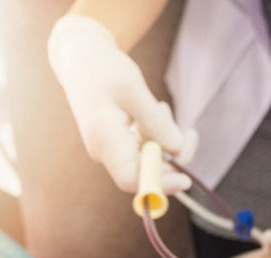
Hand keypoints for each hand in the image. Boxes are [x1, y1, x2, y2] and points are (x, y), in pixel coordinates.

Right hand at [48, 14, 196, 193]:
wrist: (79, 60)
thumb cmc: (102, 69)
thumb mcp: (133, 89)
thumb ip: (156, 123)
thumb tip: (177, 150)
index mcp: (104, 140)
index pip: (131, 179)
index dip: (160, 184)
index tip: (186, 179)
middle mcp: (104, 151)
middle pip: (144, 172)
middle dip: (172, 157)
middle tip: (191, 133)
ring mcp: (109, 149)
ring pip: (147, 159)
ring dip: (164, 139)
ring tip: (161, 107)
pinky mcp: (116, 143)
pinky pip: (142, 148)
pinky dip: (155, 134)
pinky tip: (155, 110)